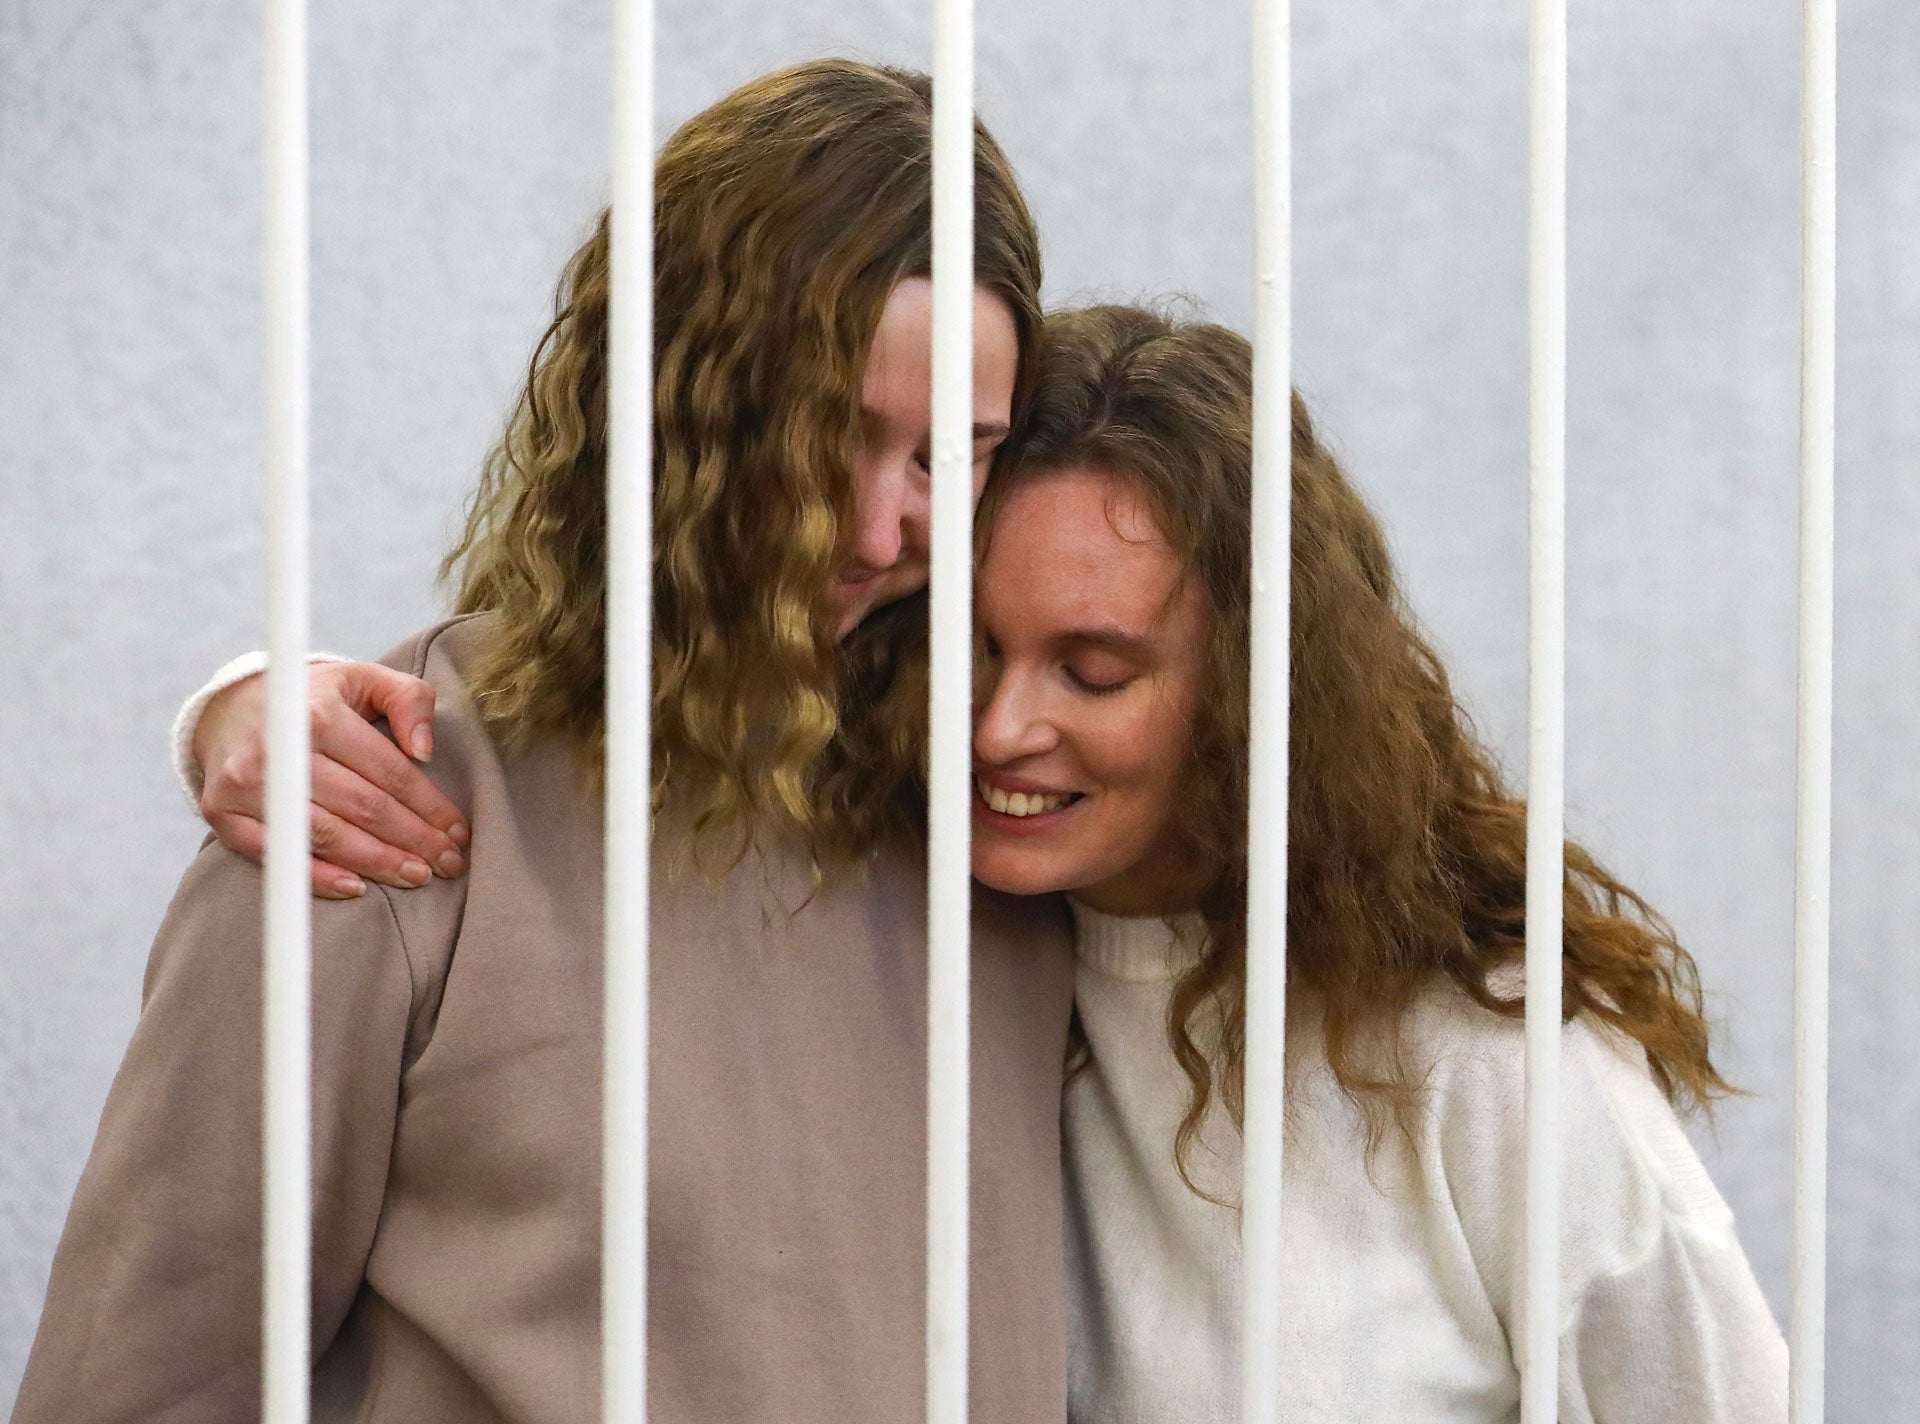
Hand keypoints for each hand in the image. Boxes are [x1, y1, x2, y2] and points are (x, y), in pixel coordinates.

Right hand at [193, 662, 470, 898]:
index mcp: (318, 714)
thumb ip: (408, 700)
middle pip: (362, 807)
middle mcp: (279, 749)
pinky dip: (317, 877)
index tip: (460, 832)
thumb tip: (424, 749)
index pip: (389, 771)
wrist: (232, 709)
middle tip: (450, 863)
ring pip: (326, 835)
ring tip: (416, 875)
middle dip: (413, 839)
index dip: (430, 806)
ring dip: (377, 862)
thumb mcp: (366, 680)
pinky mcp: (223, 813)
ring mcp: (247, 784)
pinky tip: (357, 888)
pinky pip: (277, 855)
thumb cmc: (316, 699)